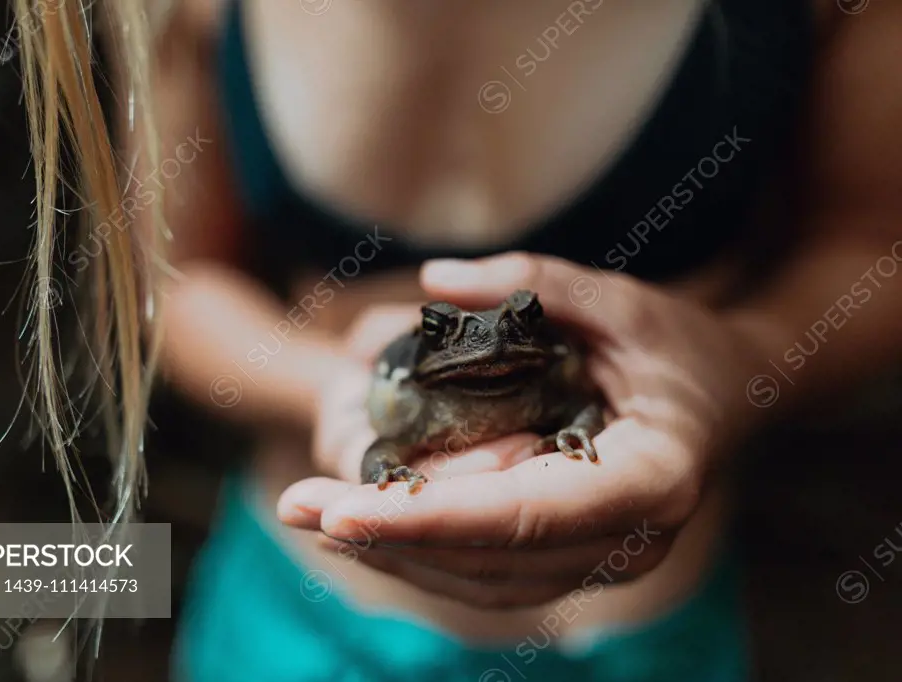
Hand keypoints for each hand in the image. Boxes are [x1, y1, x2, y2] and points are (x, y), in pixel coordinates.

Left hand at [279, 252, 767, 608]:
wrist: (725, 397)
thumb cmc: (677, 345)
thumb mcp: (620, 298)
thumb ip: (535, 283)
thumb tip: (435, 284)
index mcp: (651, 477)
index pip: (527, 513)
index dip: (431, 519)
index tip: (342, 512)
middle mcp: (628, 539)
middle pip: (490, 558)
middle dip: (386, 536)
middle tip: (296, 506)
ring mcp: (603, 560)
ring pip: (482, 580)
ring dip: (394, 552)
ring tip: (312, 517)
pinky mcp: (576, 560)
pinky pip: (490, 573)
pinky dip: (424, 553)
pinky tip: (367, 527)